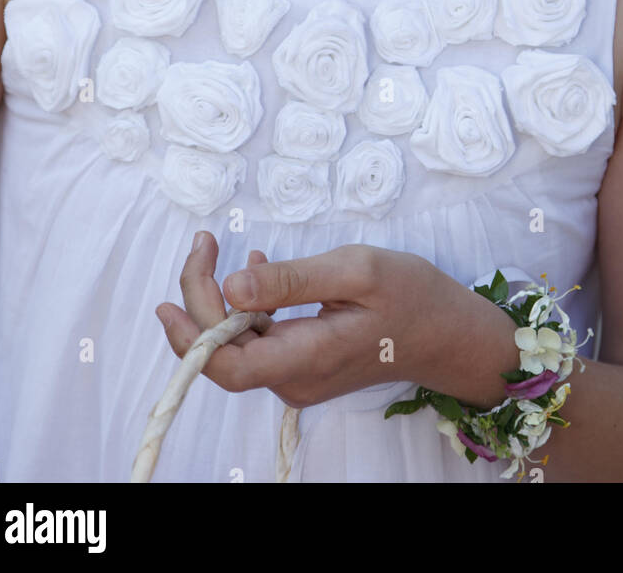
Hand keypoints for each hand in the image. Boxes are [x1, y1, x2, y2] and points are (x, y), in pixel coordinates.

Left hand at [156, 237, 518, 409]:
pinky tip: (257, 269)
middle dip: (200, 298)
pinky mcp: (306, 364)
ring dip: (219, 300)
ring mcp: (300, 376)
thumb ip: (293, 280)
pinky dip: (247, 306)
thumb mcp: (357, 270)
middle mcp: (296, 379)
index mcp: (307, 359)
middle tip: (204, 243)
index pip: (227, 365)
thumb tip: (232, 287)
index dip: (189, 336)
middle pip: (225, 352)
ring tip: (216, 248)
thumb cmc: (413, 296)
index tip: (170, 295)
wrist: (451, 333)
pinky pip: (261, 340)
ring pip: (240, 345)